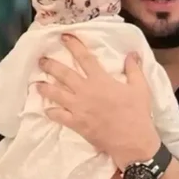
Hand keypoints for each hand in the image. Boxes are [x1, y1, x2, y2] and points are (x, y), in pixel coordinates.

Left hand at [36, 34, 159, 167]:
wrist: (132, 141)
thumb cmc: (137, 113)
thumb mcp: (140, 88)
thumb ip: (134, 69)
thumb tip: (132, 53)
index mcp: (100, 80)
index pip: (84, 58)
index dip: (73, 46)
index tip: (64, 37)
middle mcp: (85, 91)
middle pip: (64, 74)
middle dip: (51, 65)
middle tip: (41, 59)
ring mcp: (78, 108)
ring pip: (56, 94)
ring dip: (45, 88)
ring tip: (37, 84)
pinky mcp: (76, 124)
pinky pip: (59, 116)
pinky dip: (52, 112)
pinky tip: (47, 110)